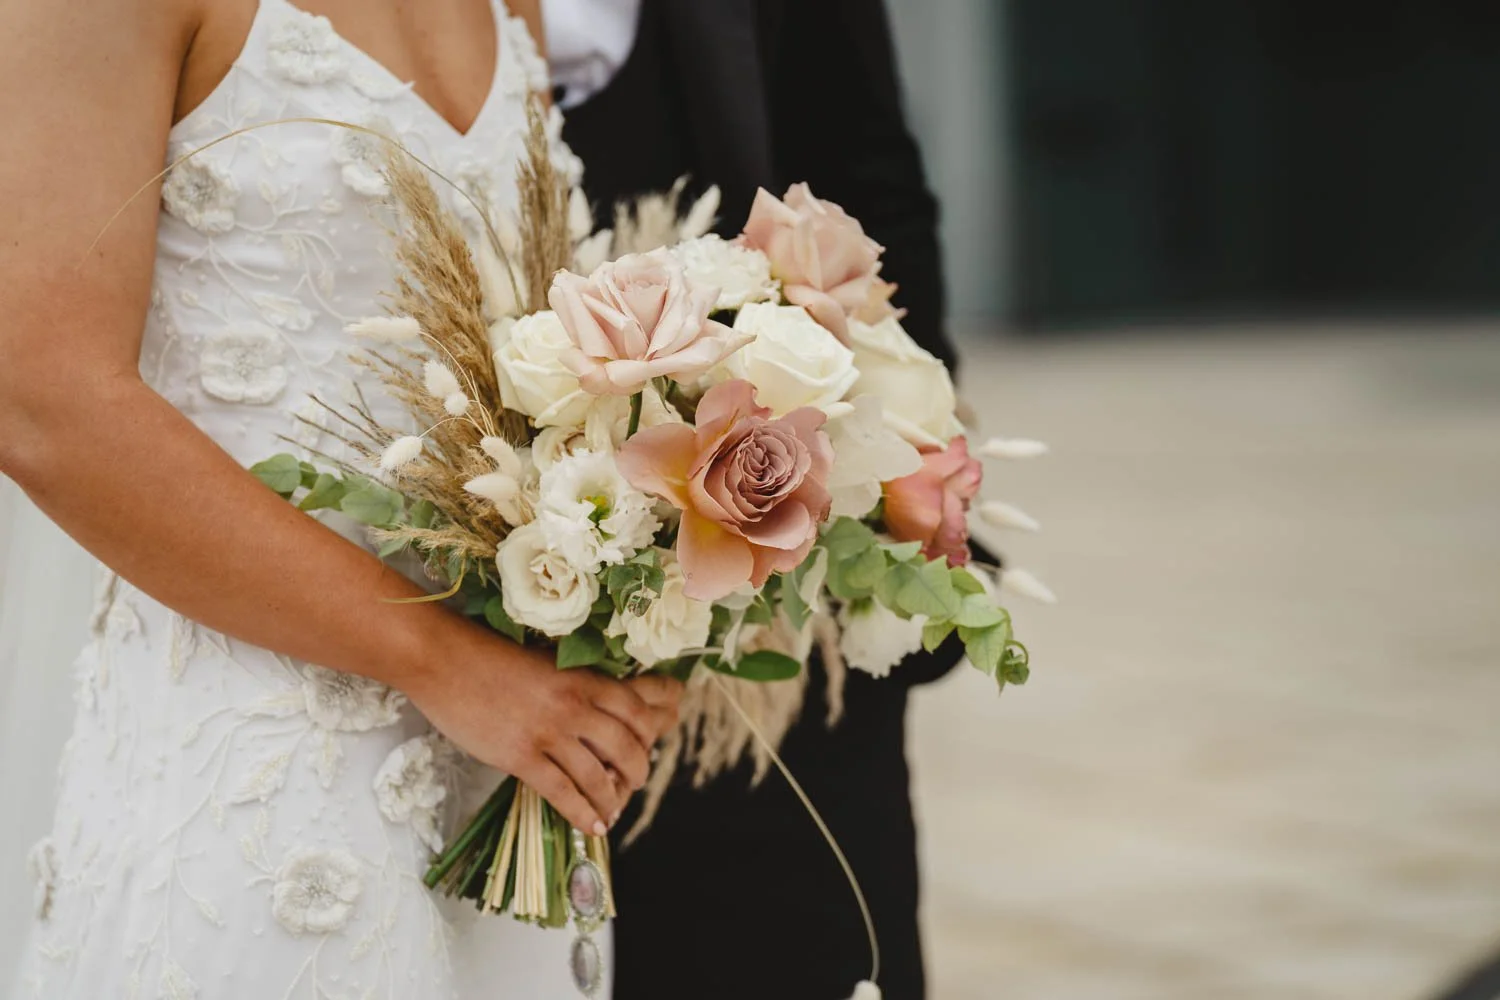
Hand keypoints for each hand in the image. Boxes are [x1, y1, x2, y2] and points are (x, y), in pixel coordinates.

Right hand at [407, 624, 682, 833]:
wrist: (444, 660)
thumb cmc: (490, 657)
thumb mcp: (547, 663)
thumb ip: (576, 684)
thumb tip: (599, 710)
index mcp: (585, 678)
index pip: (640, 705)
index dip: (659, 723)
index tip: (662, 734)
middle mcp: (576, 706)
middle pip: (629, 746)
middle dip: (639, 769)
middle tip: (636, 780)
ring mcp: (549, 733)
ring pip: (599, 776)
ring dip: (612, 799)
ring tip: (614, 811)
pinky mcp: (520, 757)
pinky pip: (563, 793)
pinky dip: (583, 814)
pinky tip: (592, 826)